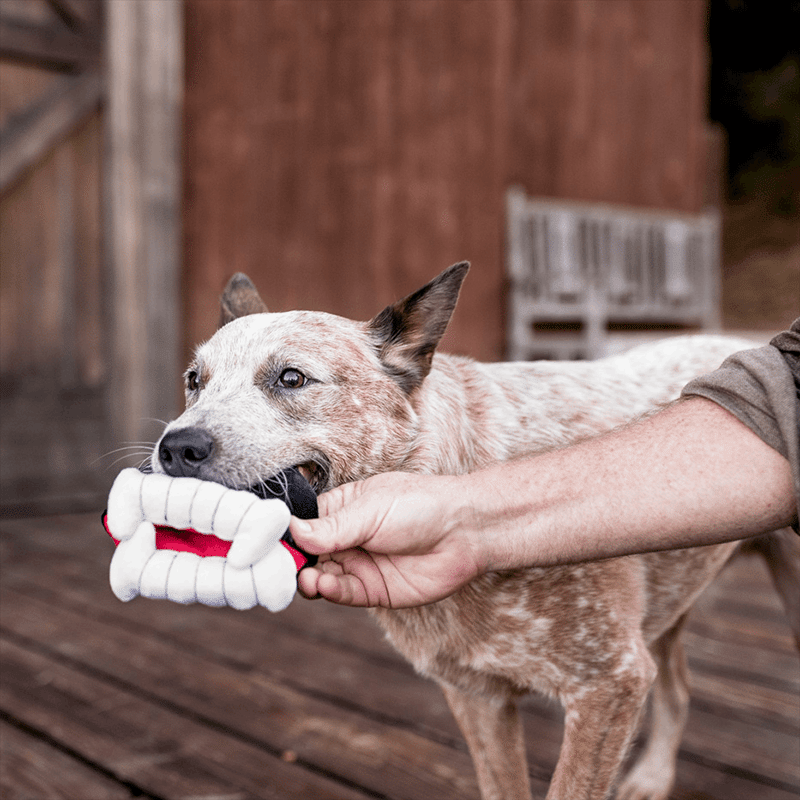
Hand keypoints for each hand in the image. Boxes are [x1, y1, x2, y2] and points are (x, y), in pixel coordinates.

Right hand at [291, 473, 484, 607]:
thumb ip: (332, 527)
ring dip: (309, 578)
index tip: (264, 542)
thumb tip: (292, 532)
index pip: (302, 524)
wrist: (464, 531)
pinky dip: (329, 591)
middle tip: (278, 566)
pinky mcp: (372, 590)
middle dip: (291, 562)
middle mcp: (345, 539)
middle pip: (306, 555)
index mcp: (342, 510)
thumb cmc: (421, 506)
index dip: (284, 534)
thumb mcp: (371, 510)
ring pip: (320, 577)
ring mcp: (358, 565)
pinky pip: (342, 594)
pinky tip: (324, 584)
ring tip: (308, 575)